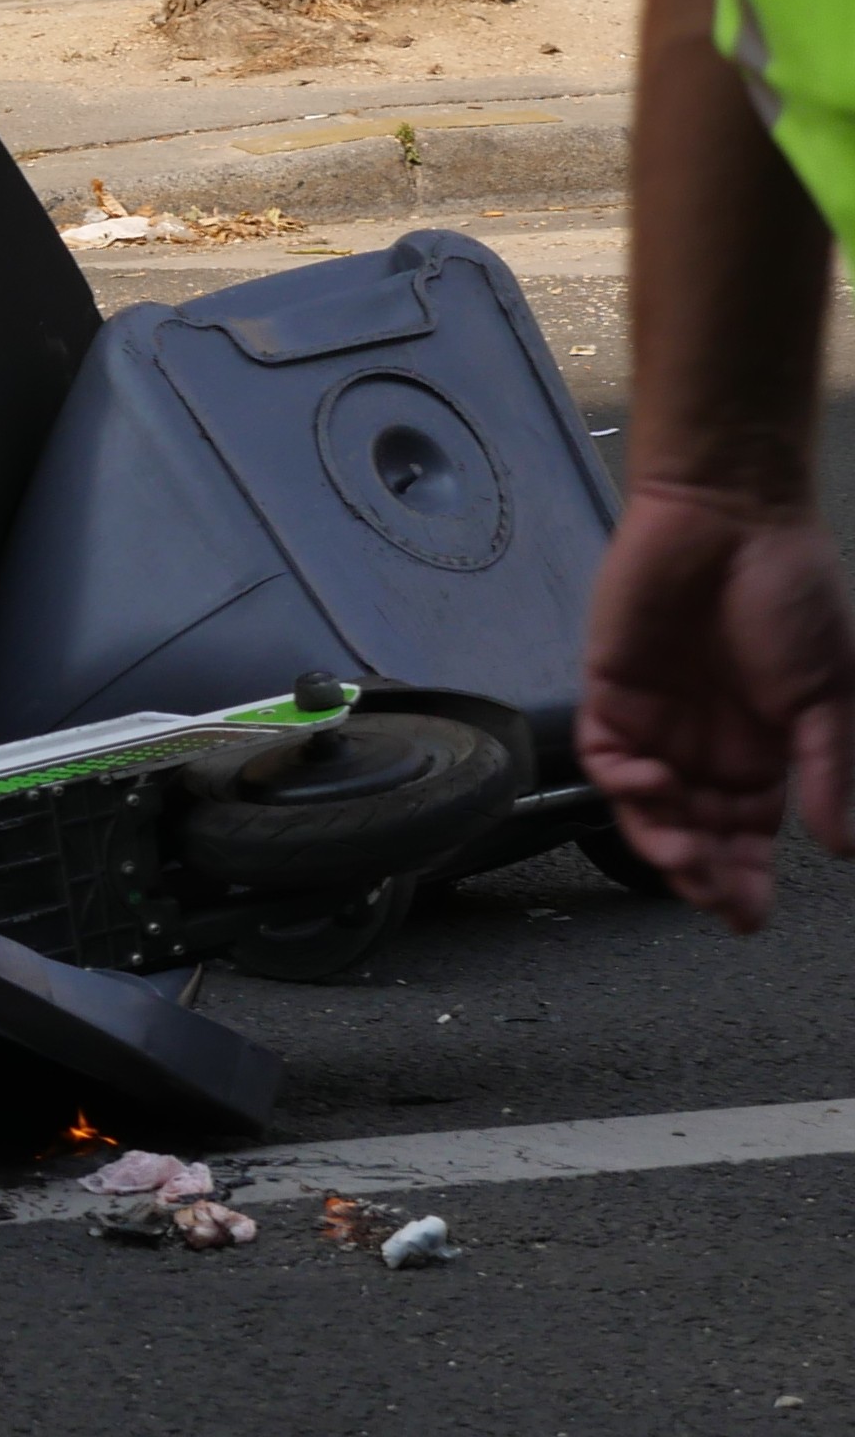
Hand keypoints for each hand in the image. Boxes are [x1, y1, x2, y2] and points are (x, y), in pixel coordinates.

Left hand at [578, 477, 854, 926]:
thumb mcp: (827, 691)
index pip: (749, 833)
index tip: (750, 918)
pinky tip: (653, 786)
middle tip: (718, 903)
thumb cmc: (790, 593)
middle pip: (696, 831)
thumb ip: (828, 768)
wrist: (731, 518)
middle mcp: (706, 745)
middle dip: (705, 874)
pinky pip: (606, 756)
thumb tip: (839, 846)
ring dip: (662, 840)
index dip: (748, 876)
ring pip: (647, 806)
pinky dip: (625, 782)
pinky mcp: (610, 693)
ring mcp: (656, 721)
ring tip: (686, 862)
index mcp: (764, 750)